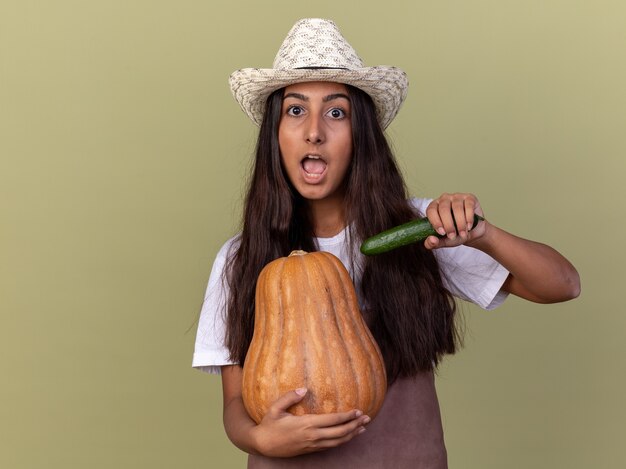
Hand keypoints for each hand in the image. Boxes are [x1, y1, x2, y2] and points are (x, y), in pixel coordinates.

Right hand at [251, 388, 370, 457]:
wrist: (263, 445)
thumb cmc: (269, 424)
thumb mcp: (275, 408)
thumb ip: (289, 397)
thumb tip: (304, 389)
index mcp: (306, 424)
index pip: (332, 421)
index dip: (347, 416)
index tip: (358, 410)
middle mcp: (312, 436)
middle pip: (340, 433)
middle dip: (355, 425)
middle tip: (368, 418)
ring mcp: (312, 445)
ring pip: (338, 442)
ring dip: (352, 434)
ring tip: (363, 427)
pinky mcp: (311, 450)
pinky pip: (331, 446)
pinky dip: (342, 441)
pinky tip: (348, 436)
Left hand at [424, 192, 485, 249]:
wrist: (472, 232)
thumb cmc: (455, 234)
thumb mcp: (443, 241)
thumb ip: (434, 243)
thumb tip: (431, 240)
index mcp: (434, 207)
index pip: (431, 210)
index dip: (435, 222)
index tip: (442, 233)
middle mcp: (444, 199)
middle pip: (444, 209)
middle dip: (449, 225)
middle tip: (453, 236)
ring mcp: (457, 197)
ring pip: (457, 208)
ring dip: (460, 223)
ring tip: (462, 234)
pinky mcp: (470, 198)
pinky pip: (468, 206)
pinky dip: (469, 218)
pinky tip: (469, 226)